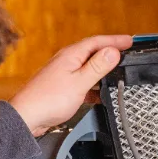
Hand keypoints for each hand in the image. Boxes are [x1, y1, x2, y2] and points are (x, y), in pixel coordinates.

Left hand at [9, 35, 132, 136]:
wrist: (27, 117)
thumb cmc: (47, 100)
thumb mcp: (79, 82)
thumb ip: (97, 67)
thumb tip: (113, 51)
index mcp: (71, 55)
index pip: (98, 41)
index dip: (115, 40)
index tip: (130, 41)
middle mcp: (66, 61)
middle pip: (93, 52)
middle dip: (110, 53)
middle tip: (127, 54)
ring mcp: (63, 74)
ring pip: (88, 68)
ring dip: (103, 71)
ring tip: (117, 75)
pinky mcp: (61, 88)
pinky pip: (82, 82)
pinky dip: (94, 86)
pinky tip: (99, 94)